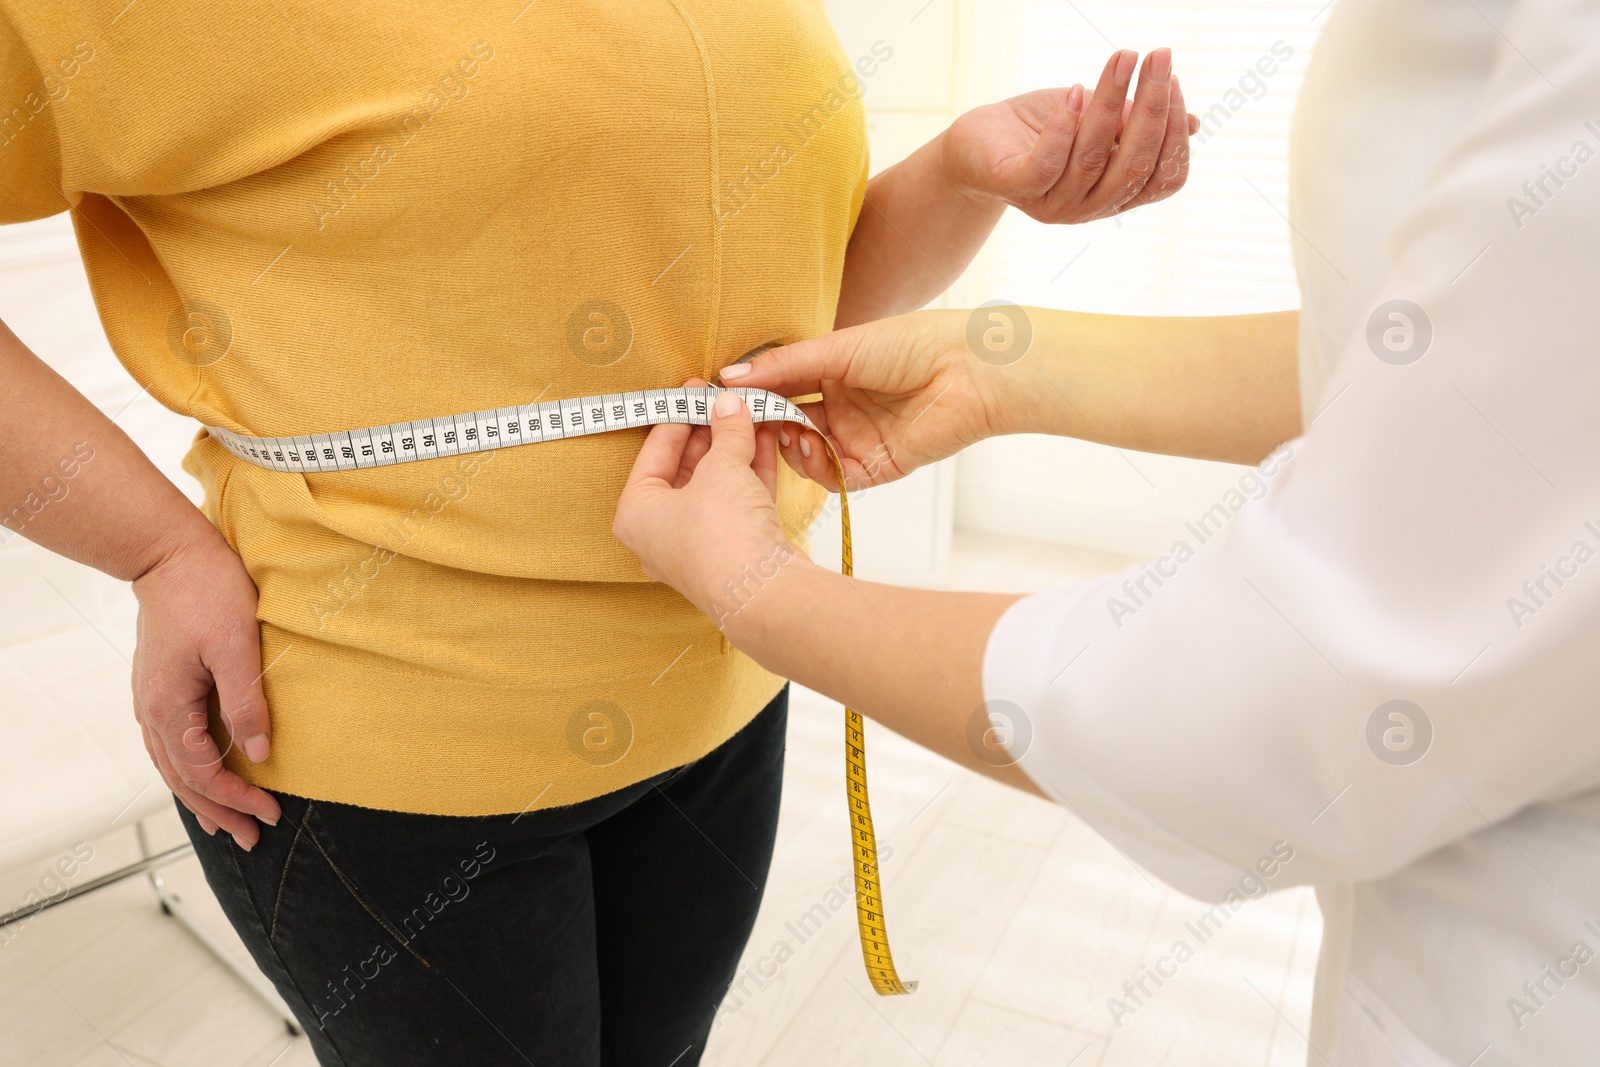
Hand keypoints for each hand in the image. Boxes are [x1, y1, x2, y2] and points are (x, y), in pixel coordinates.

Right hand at [131, 527, 280, 848]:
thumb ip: (246, 701)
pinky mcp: (160, 688)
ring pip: (172, 766)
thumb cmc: (206, 591)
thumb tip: (259, 753)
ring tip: (227, 824)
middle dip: (219, 812)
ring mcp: (152, 701)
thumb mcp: (236, 645)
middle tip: (255, 836)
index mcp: (169, 707)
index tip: (273, 812)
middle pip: (183, 780)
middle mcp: (152, 712)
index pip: (203, 773)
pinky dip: (188, 771)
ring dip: (201, 798)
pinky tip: (202, 778)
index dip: (238, 798)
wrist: (169, 554)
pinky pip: (170, 745)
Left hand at [614, 387, 804, 626]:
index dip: (678, 415)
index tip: (695, 389)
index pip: (654, 452)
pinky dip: (753, 470)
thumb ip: (726, 431)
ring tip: (752, 411)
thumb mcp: (721, 467)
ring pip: (717, 485)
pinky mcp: (735, 551)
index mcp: (637, 513)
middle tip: (727, 400)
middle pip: (686, 468)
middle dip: (710, 431)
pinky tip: (767, 437)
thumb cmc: (721, 534)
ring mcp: (701, 545)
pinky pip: (740, 501)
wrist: (764, 594)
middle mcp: (663, 533)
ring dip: (736, 448)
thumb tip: (729, 404)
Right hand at [719, 311, 1006, 491]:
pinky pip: (833, 476)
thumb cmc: (912, 345)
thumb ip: (784, 365)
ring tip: (785, 432)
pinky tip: (809, 446)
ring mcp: (858, 438)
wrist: (968, 372)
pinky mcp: (876, 466)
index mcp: (833, 371)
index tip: (719, 398)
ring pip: (805, 454)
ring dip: (787, 446)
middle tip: (739, 424)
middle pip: (788, 423)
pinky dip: (815, 466)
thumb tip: (730, 376)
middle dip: (763, 425)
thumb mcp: (838, 349)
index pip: (781, 386)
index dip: (752, 394)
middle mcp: (842, 407)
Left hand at [943, 47, 1194, 222]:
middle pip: (1134, 165)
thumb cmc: (1043, 128)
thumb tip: (1195, 123)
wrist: (977, 141)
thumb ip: (1137, 122)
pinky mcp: (1016, 188)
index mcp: (1117, 194)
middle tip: (1158, 57)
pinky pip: (1047, 163)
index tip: (1175, 82)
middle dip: (1153, 108)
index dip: (1176, 135)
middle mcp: (1089, 207)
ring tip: (1122, 57)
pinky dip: (1063, 127)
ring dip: (1111, 101)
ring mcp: (1052, 203)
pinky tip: (1075, 91)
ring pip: (1093, 156)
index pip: (1164, 179)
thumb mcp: (1098, 119)